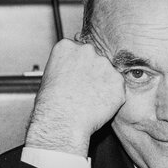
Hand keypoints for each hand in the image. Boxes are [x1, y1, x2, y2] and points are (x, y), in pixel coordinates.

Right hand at [25, 39, 124, 156]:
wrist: (62, 120)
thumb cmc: (51, 104)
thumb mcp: (50, 76)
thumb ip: (66, 66)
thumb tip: (75, 69)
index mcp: (67, 47)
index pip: (80, 51)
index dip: (80, 67)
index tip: (77, 77)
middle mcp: (87, 50)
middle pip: (96, 58)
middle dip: (93, 73)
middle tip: (85, 90)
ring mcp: (104, 64)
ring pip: (108, 73)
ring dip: (103, 84)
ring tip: (90, 99)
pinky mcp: (118, 81)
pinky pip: (118, 88)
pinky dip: (112, 97)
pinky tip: (99, 104)